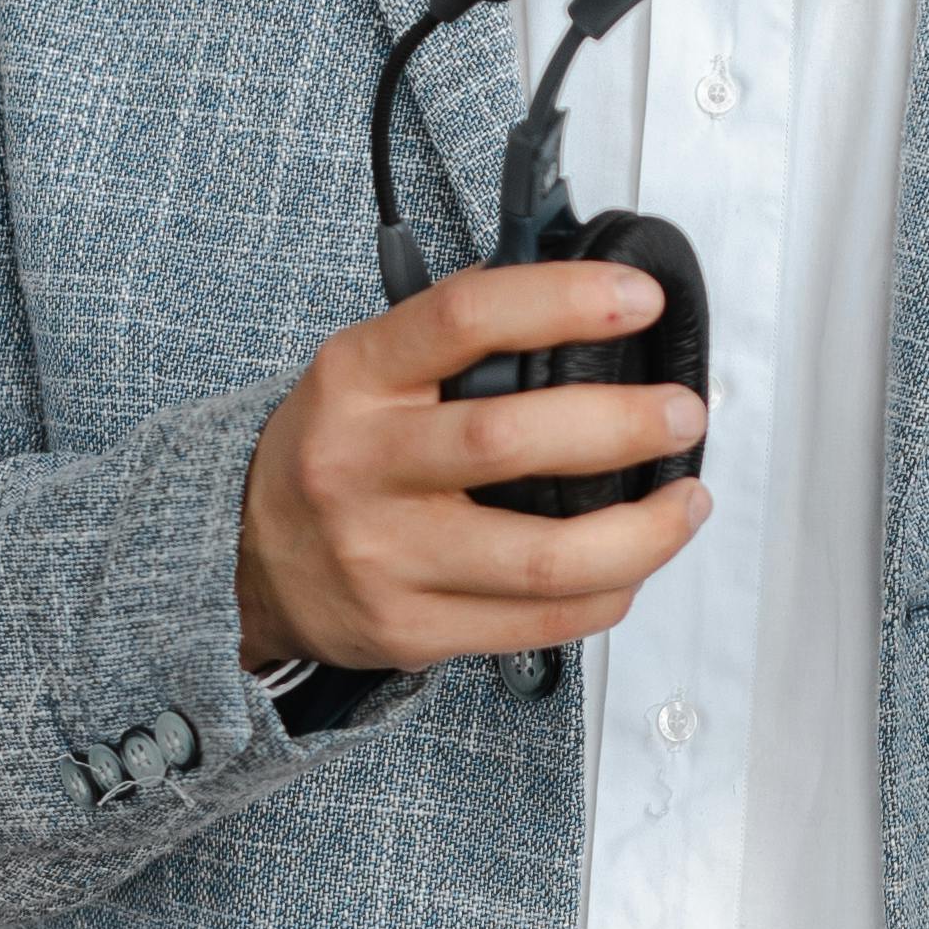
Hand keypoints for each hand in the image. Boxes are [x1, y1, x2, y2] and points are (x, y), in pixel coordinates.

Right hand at [238, 262, 709, 679]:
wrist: (243, 561)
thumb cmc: (333, 452)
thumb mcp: (366, 371)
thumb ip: (458, 340)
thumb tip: (588, 303)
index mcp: (357, 378)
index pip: (464, 318)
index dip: (563, 301)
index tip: (638, 299)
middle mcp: (364, 465)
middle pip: (510, 441)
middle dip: (622, 425)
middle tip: (681, 414)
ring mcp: (386, 557)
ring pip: (542, 556)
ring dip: (641, 531)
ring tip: (684, 501)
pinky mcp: (412, 629)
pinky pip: (538, 622)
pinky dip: (608, 592)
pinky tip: (634, 564)